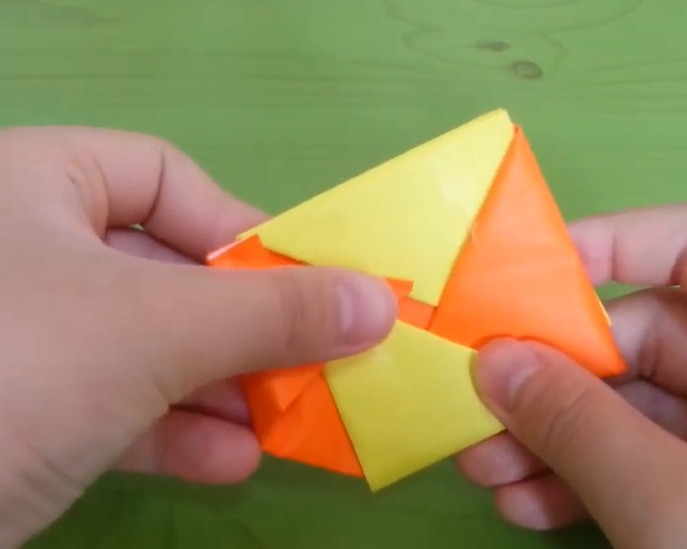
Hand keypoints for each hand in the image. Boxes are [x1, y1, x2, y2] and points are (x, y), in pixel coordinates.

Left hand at [0, 127, 396, 547]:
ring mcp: (19, 339)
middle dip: (246, 329)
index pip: (164, 179)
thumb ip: (272, 312)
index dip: (243, 230)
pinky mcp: (15, 415)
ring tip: (286, 422)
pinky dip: (175, 432)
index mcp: (32, 186)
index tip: (307, 286)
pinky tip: (230, 462)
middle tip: (316, 366)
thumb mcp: (154, 330)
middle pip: (168, 273)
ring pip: (147, 348)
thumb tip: (377, 303)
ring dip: (223, 388)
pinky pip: (114, 406)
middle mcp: (22, 252)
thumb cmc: (11, 368)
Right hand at [457, 204, 686, 547]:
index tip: (526, 277)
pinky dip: (578, 478)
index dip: (614, 242)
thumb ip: (580, 426)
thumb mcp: (680, 510)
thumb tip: (495, 362)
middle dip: (553, 372)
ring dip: (549, 434)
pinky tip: (526, 503)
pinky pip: (637, 464)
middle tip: (478, 398)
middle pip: (645, 337)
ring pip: (629, 408)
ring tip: (482, 465)